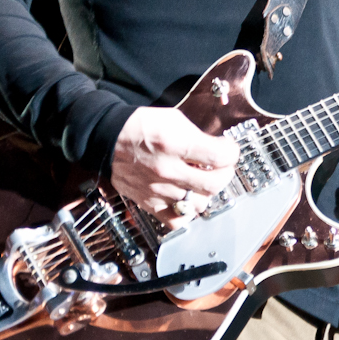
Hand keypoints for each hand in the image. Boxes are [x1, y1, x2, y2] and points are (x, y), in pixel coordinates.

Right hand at [110, 107, 237, 226]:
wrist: (107, 138)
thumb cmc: (140, 126)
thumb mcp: (174, 119)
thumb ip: (198, 135)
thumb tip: (217, 148)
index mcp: (174, 144)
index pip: (219, 157)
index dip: (231, 152)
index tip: (229, 149)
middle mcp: (167, 170)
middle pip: (214, 184)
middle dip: (225, 173)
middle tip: (221, 166)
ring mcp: (158, 190)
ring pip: (199, 205)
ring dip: (207, 193)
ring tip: (203, 181)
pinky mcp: (148, 203)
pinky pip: (176, 220)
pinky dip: (186, 212)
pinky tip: (187, 197)